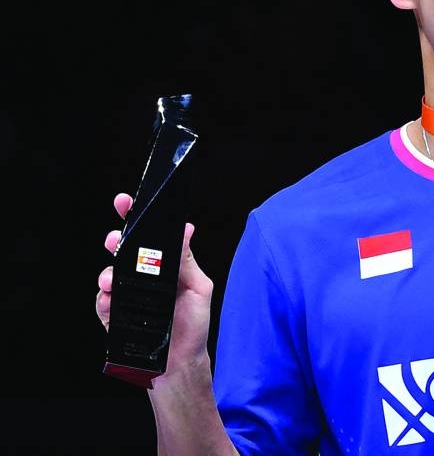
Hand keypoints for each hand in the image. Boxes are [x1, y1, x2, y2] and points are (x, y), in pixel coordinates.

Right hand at [96, 192, 215, 370]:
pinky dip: (105, 299)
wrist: (182, 363)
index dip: (134, 218)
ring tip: (113, 276)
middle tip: (116, 238)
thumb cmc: (193, 325)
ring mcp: (126, 296)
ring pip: (109, 276)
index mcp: (163, 267)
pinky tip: (111, 297)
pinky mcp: (115, 317)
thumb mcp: (198, 288)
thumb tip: (185, 228)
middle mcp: (142, 278)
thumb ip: (188, 260)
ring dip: (108, 272)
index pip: (147, 238)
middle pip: (122, 252)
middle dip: (116, 240)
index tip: (126, 202)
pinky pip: (103, 303)